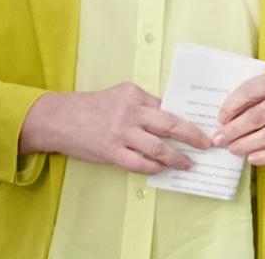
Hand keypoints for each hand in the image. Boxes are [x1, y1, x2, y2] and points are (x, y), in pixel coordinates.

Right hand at [18, 81, 213, 174]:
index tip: (200, 125)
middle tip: (206, 144)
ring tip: (189, 163)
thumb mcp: (115, 97)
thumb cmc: (87, 108)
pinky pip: (141, 163)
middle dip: (193, 135)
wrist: (57, 119)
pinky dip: (155, 167)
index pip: (166, 105)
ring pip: (159, 146)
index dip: (185, 117)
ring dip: (178, 157)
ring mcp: (121, 132)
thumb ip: (138, 106)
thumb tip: (166, 122)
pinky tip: (162, 169)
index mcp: (132, 93)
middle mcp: (129, 111)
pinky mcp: (112, 151)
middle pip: (170, 123)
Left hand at [214, 69, 264, 166]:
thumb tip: (229, 115)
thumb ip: (258, 93)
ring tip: (232, 149)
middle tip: (219, 139)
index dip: (232, 105)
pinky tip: (252, 158)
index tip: (221, 118)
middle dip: (234, 130)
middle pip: (258, 116)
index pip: (251, 90)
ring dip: (247, 145)